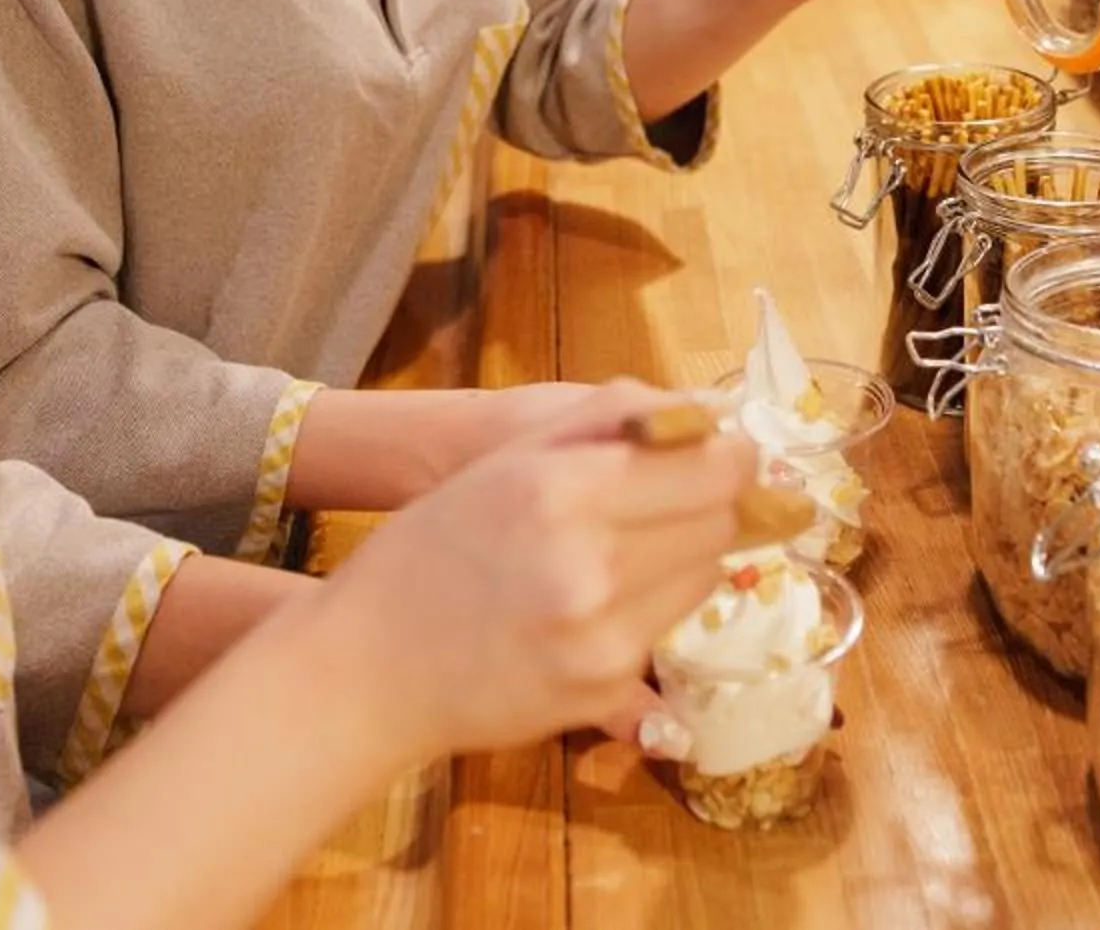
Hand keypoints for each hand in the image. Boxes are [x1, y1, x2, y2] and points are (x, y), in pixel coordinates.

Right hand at [303, 398, 754, 764]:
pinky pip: (665, 636)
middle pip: (719, 524)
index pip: (710, 469)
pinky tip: (592, 607)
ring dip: (683, 557)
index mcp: (559, 490)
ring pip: (703, 580)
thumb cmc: (428, 548)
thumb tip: (708, 405)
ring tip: (621, 551)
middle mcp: (590, 566)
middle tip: (676, 497)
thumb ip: (609, 420)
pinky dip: (647, 614)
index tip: (727, 450)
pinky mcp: (604, 693)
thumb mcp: (504, 458)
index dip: (732, 455)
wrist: (367, 669)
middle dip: (710, 504)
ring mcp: (602, 639)